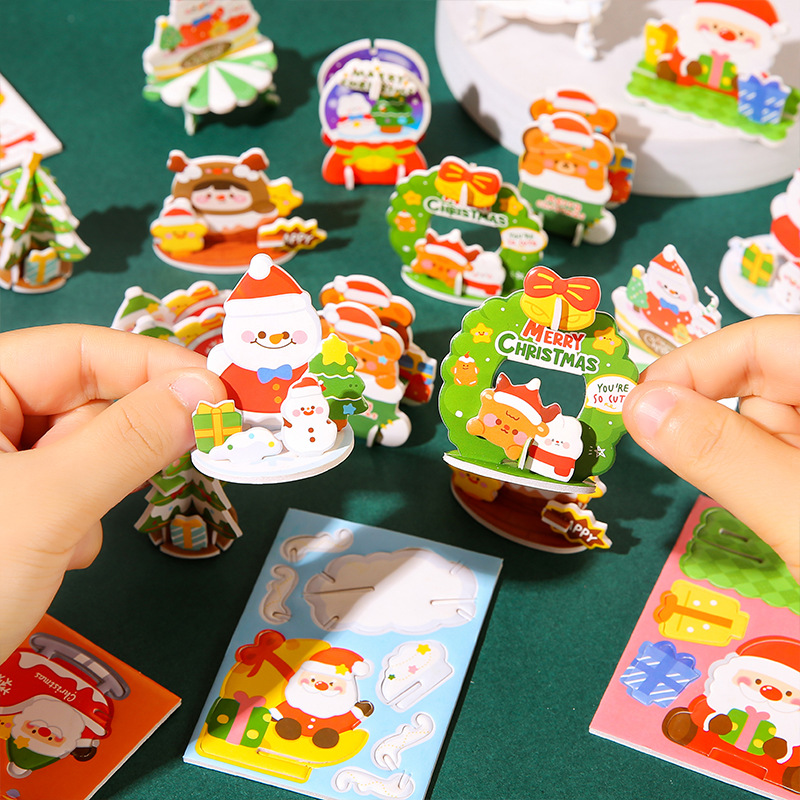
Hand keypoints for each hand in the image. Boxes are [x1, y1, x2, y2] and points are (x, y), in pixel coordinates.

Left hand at [0, 324, 226, 661]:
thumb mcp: (50, 506)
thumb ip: (130, 441)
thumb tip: (207, 392)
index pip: (81, 350)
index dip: (155, 368)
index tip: (219, 398)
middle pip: (85, 400)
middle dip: (116, 449)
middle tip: (143, 479)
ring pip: (83, 449)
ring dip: (94, 493)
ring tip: (62, 540)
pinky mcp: (5, 500)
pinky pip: (66, 486)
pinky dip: (76, 518)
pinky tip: (52, 556)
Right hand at [623, 315, 799, 582]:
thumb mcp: (797, 516)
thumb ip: (721, 455)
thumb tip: (637, 405)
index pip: (763, 340)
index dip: (692, 366)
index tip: (635, 411)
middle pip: (762, 376)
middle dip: (713, 421)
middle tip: (675, 464)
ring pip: (765, 419)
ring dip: (738, 457)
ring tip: (766, 508)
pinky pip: (776, 449)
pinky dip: (757, 474)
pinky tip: (776, 506)